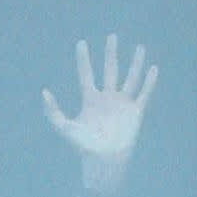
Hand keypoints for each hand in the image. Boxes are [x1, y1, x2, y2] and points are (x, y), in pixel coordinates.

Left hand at [41, 34, 156, 195]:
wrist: (104, 160)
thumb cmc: (83, 146)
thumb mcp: (65, 127)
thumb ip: (53, 111)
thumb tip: (43, 92)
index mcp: (90, 99)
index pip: (86, 74)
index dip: (83, 59)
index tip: (81, 43)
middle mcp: (107, 97)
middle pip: (110, 70)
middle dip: (111, 53)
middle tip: (112, 36)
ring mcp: (122, 103)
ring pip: (130, 77)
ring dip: (135, 63)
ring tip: (139, 47)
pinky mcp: (135, 111)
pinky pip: (144, 93)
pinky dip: (149, 82)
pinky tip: (153, 68)